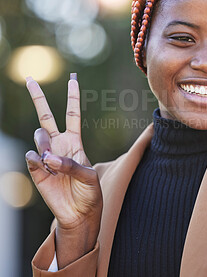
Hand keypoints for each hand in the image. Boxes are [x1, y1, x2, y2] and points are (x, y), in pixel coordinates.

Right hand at [25, 74, 101, 267]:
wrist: (80, 213)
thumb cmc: (89, 192)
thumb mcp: (89, 176)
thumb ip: (70, 164)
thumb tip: (47, 157)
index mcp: (75, 142)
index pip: (72, 115)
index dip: (72, 97)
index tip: (73, 79)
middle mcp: (59, 145)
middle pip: (46, 117)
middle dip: (38, 98)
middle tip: (30, 79)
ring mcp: (46, 156)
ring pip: (39, 137)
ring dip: (46, 145)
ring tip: (54, 161)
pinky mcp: (36, 170)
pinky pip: (31, 157)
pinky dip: (38, 161)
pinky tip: (46, 168)